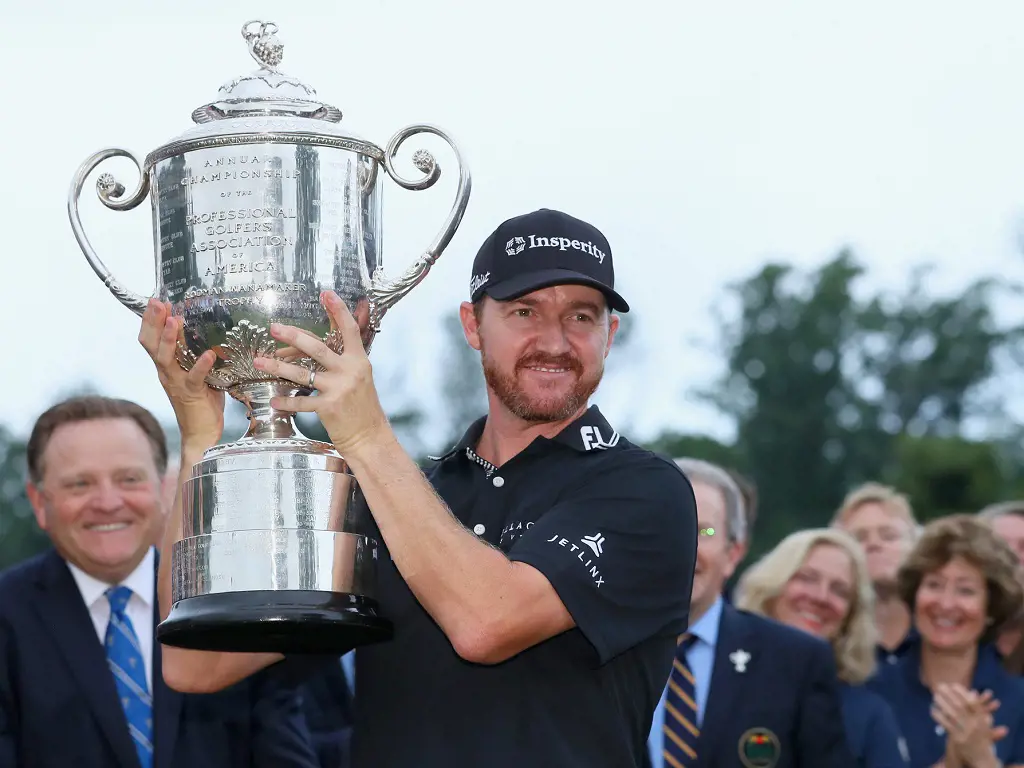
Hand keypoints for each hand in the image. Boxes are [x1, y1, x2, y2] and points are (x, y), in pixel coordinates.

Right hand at [138, 298, 224, 452]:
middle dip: (153, 322)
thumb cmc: (202, 402)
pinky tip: (208, 354)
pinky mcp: (191, 394)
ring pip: (165, 358)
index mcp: (166, 366)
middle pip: (151, 344)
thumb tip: (211, 334)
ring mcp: (176, 383)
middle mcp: (166, 372)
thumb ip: (198, 356)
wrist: (202, 433)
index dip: (150, 321)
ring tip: (173, 321)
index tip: (157, 300)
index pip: (150, 340)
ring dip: (168, 339)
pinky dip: (201, 365)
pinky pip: (194, 377)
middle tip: (158, 302)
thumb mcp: (198, 373)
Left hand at [252, 291, 387, 455]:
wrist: (369, 436)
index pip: (348, 330)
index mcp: (358, 360)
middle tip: (273, 328)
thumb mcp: (358, 377)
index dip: (338, 310)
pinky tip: (273, 399)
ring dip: (277, 367)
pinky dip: (285, 401)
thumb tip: (308, 349)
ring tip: (259, 361)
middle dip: (292, 336)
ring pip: (302, 374)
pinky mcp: (329, 407)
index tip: (326, 293)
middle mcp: (350, 371)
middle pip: (317, 348)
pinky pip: (301, 402)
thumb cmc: (361, 406)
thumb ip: (339, 362)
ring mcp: (339, 389)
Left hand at [932, 683, 1003, 767]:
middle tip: (939, 686)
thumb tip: (972, 692)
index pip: (972, 702)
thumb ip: (978, 709)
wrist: (982, 759)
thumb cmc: (981, 737)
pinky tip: (932, 709)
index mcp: (983, 720)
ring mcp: (966, 732)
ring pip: (952, 714)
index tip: (953, 685)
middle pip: (960, 706)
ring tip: (935, 696)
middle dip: (949, 694)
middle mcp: (975, 725)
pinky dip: (938, 715)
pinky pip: (945, 724)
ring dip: (942, 703)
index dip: (962, 693)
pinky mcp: (958, 739)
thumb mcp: (983, 723)